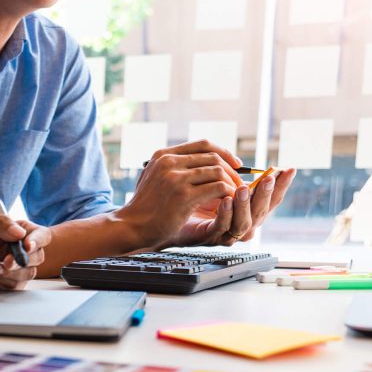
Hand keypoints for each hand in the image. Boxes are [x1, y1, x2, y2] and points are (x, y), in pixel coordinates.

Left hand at [0, 213, 50, 290]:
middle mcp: (20, 249)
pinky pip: (18, 284)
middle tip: (5, 261)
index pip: (40, 234)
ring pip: (28, 272)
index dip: (38, 240)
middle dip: (23, 259)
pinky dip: (4, 280)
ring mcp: (16, 267)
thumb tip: (19, 232)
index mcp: (17, 231)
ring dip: (9, 271)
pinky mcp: (10, 282)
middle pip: (38, 255)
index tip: (26, 245)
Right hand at [120, 141, 240, 250]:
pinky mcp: (183, 196)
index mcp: (163, 155)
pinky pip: (218, 188)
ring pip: (218, 171)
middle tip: (240, 183)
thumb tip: (199, 163)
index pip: (203, 144)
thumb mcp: (153, 178)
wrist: (130, 227)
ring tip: (237, 195)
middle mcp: (168, 162)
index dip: (224, 152)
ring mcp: (175, 178)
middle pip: (213, 157)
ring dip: (232, 183)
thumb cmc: (144, 208)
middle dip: (232, 170)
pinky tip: (229, 202)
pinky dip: (229, 194)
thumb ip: (171, 168)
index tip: (236, 164)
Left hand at [171, 168, 296, 246]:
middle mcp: (239, 224)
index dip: (281, 186)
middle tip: (270, 177)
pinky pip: (222, 227)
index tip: (288, 169)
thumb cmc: (187, 202)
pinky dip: (225, 214)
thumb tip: (242, 163)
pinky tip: (225, 200)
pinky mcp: (208, 237)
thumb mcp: (212, 185)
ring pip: (244, 223)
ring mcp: (225, 233)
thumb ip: (228, 177)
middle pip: (262, 212)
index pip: (269, 199)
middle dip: (267, 194)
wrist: (161, 220)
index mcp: (245, 211)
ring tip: (244, 188)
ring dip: (246, 204)